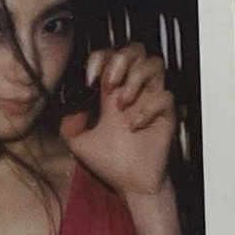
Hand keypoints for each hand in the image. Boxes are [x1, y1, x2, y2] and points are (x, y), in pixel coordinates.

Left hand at [59, 43, 173, 197]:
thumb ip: (68, 125)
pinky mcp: (165, 115)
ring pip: (155, 64)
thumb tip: (70, 110)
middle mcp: (133, 92)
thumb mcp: (79, 143)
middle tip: (108, 83)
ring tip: (121, 102)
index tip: (89, 79)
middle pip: (136, 50)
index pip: (111, 57)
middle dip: (121, 60)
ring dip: (135, 78)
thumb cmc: (111, 163)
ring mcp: (150, 101)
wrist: (131, 185)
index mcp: (112, 94)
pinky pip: (165, 97)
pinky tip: (134, 125)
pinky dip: (147, 108)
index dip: (100, 59)